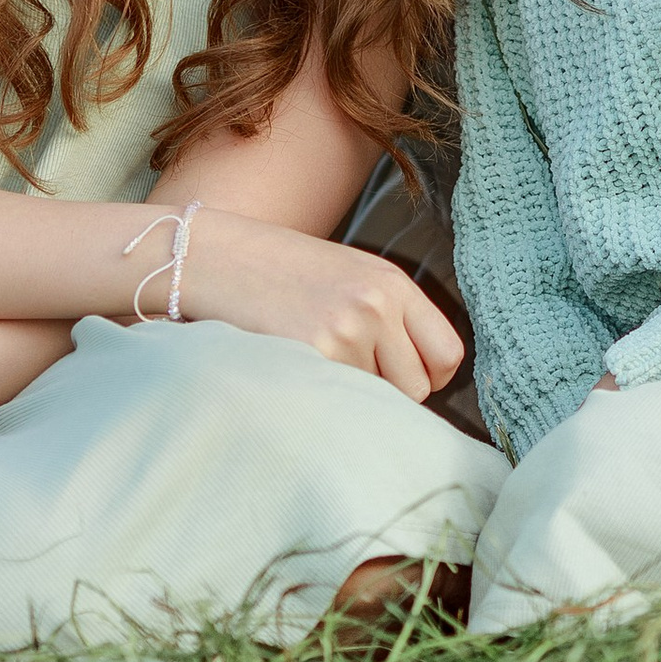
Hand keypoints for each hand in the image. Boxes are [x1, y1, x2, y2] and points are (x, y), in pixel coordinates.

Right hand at [183, 210, 466, 403]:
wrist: (212, 258)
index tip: (403, 380)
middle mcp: (376, 305)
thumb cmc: (278, 272)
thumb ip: (390, 317)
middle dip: (389, 393)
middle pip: (418, 388)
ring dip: (351, 394)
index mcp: (392, 283)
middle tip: (347, 372)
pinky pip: (340, 403)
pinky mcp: (312, 355)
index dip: (430, 377)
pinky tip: (295, 368)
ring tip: (313, 360)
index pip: (449, 354)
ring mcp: (346, 331)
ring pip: (377, 401)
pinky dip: (322, 398)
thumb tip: (423, 383)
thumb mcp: (348, 276)